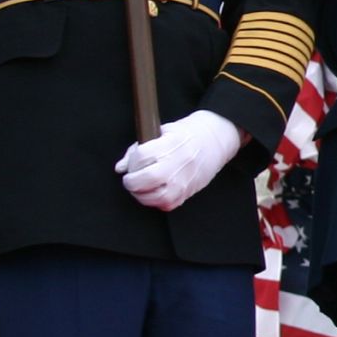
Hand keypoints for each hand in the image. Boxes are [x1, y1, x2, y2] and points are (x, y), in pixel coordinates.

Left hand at [116, 110, 244, 210]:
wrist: (215, 140)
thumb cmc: (188, 134)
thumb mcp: (161, 131)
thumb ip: (138, 149)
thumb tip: (121, 167)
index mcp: (171, 144)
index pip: (140, 157)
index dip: (131, 161)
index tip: (134, 161)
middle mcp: (177, 164)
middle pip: (143, 179)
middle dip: (132, 180)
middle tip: (133, 176)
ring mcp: (183, 181)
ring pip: (153, 197)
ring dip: (141, 194)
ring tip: (142, 186)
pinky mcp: (187, 192)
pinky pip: (166, 205)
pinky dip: (156, 201)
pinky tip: (155, 191)